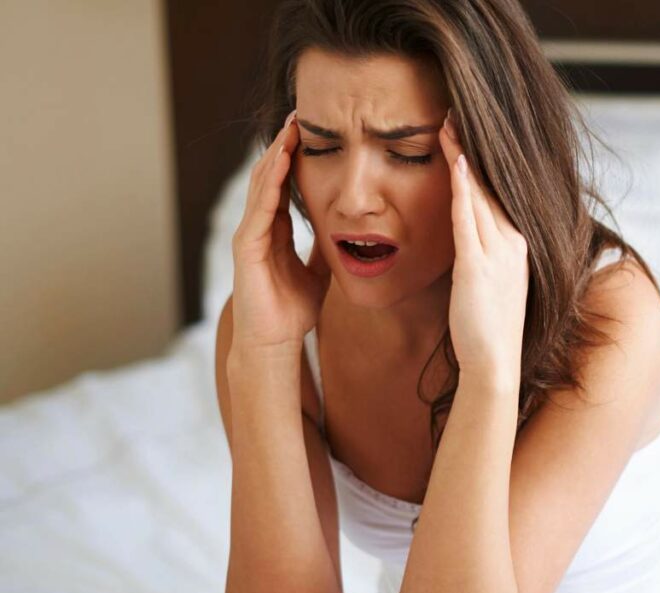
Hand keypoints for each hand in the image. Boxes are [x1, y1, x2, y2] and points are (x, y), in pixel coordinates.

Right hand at [229, 109, 330, 351]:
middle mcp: (258, 228)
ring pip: (262, 187)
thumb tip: (343, 234)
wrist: (273, 342)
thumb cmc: (291, 311)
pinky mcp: (247, 249)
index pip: (284, 185)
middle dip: (283, 145)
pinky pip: (260, 209)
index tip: (310, 132)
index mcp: (274, 231)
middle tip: (298, 113)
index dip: (295, 158)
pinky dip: (271, 185)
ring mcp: (249, 236)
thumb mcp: (317, 272)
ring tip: (290, 128)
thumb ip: (324, 250)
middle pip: (270, 177)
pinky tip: (281, 164)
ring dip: (276, 156)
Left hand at [438, 108, 529, 384]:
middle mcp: (512, 241)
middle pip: (491, 184)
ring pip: (480, 194)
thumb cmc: (487, 327)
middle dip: (472, 146)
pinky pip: (470, 220)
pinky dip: (465, 189)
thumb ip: (480, 253)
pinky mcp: (478, 267)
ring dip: (465, 156)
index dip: (481, 160)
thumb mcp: (488, 281)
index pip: (496, 192)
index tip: (464, 131)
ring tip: (450, 122)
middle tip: (456, 109)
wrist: (494, 363)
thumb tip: (465, 234)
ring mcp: (497, 253)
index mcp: (515, 244)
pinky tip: (458, 162)